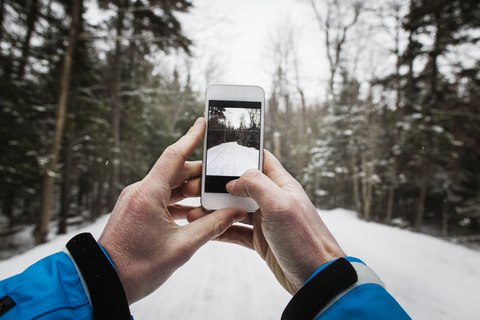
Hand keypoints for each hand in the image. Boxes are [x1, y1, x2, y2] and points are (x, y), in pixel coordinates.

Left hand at [98, 118, 246, 303]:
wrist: (105, 282)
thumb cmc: (137, 267)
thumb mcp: (182, 247)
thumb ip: (212, 226)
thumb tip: (235, 213)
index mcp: (148, 193)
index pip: (174, 156)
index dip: (191, 137)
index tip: (203, 122)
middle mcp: (140, 191)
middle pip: (175, 171)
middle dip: (199, 174)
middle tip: (221, 177)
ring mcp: (136, 200)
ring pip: (169, 185)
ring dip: (189, 190)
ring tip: (212, 197)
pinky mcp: (135, 209)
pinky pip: (161, 197)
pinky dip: (178, 201)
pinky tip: (194, 212)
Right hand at [189, 150, 344, 294]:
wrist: (316, 278)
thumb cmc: (305, 240)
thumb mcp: (280, 205)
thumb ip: (256, 184)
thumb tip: (233, 180)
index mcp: (281, 185)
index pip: (260, 159)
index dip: (241, 153)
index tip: (217, 153)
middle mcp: (272, 200)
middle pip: (241, 185)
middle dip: (218, 184)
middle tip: (194, 187)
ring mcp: (265, 221)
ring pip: (234, 209)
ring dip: (214, 209)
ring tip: (192, 210)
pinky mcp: (260, 240)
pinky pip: (235, 230)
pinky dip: (220, 229)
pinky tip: (204, 228)